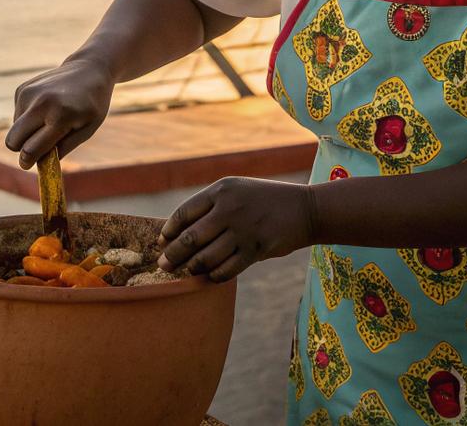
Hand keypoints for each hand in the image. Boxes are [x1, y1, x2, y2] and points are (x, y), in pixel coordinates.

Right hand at [5, 56, 114, 168]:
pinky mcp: (22, 89)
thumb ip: (63, 148)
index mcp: (60, 116)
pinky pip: (17, 115)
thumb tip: (38, 163)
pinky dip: (28, 118)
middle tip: (35, 149)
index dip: (28, 161)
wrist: (89, 69)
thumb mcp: (87, 130)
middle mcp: (41, 103)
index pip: (31, 148)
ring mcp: (29, 93)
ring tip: (50, 119)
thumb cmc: (91, 105)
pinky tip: (45, 107)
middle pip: (13, 140)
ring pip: (14, 129)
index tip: (28, 164)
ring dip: (28, 131)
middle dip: (20, 149)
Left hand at [158, 177, 315, 281]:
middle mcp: (230, 209)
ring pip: (206, 257)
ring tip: (187, 270)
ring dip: (192, 268)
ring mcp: (243, 230)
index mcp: (222, 190)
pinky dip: (214, 276)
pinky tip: (209, 276)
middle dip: (173, 255)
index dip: (169, 230)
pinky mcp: (256, 249)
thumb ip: (212, 208)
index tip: (162, 241)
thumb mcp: (237, 191)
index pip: (184, 213)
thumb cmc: (263, 201)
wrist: (305, 209)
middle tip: (164, 265)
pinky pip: (226, 270)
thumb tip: (179, 233)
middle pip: (190, 238)